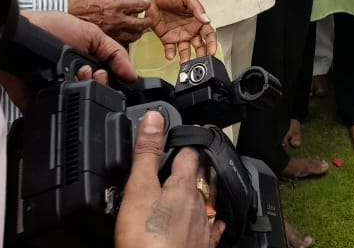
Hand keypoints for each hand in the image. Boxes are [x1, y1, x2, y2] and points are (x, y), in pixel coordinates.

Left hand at [0, 10, 137, 109]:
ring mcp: (56, 92)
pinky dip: (60, 112)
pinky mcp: (39, 105)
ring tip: (71, 80)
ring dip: (80, 96)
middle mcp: (72, 79)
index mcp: (86, 64)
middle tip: (86, 73)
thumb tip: (133, 75)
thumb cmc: (49, 28)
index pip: (107, 81)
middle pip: (94, 94)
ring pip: (78, 105)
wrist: (14, 38)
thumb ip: (114, 52)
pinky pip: (55, 115)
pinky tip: (62, 102)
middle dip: (95, 85)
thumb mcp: (89, 34)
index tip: (102, 73)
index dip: (110, 80)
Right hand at [67, 0, 152, 43]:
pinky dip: (125, 41)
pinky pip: (119, 43)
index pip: (138, 5)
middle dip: (147, 22)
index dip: (145, 5)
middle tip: (149, 20)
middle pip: (139, 24)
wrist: (62, 10)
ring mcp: (110, 31)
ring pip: (131, 36)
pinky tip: (125, 38)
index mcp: (116, 4)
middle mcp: (116, 19)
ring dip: (138, 33)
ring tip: (139, 30)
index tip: (147, 4)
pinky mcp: (102, 39)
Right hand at [115, 110, 223, 247]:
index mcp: (184, 185)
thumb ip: (147, 153)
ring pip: (210, 200)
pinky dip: (212, 220)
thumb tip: (154, 118)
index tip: (182, 134)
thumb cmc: (145, 241)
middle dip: (199, 163)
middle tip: (196, 153)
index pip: (190, 152)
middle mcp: (200, 204)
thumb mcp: (139, 189)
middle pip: (203, 175)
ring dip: (207, 188)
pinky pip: (213, 229)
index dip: (184, 141)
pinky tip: (214, 222)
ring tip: (207, 179)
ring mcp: (203, 227)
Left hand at [145, 0, 217, 61]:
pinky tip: (171, 55)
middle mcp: (189, 29)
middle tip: (200, 62)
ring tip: (184, 62)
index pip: (208, 34)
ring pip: (185, 50)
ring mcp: (178, 35)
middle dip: (201, 55)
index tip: (212, 51)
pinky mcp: (166, 38)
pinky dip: (170, 54)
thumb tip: (206, 19)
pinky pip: (170, 49)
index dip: (212, 43)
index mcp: (197, 20)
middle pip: (199, 46)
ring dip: (186, 58)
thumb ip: (197, 8)